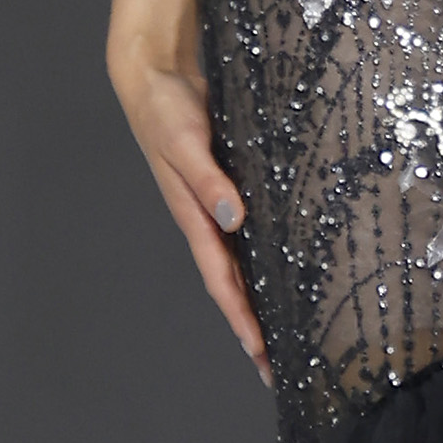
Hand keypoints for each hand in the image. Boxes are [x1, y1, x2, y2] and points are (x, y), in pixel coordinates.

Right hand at [109, 31, 268, 377]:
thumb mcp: (185, 142)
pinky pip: (252, 232)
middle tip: (278, 367)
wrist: (155, 74)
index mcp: (194, 216)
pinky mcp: (230, 184)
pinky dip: (266, 258)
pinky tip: (287, 269)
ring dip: (261, 298)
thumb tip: (234, 218)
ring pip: (243, 263)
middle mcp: (207, 218)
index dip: (241, 318)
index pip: (221, 280)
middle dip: (253, 326)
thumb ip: (208, 180)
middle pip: (233, 284)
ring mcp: (217, 204)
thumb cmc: (165, 108)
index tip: (260, 355)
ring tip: (287, 333)